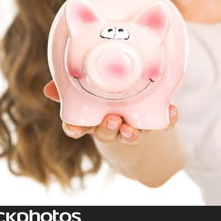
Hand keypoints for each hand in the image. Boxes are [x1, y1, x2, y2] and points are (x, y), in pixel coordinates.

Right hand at [42, 80, 178, 145]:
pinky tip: (172, 111)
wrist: (137, 122)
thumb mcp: (88, 96)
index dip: (76, 129)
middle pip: (107, 133)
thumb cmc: (107, 102)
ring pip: (131, 133)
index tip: (73, 129)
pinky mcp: (154, 122)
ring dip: (131, 132)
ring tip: (132, 127)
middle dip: (108, 129)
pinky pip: (163, 122)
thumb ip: (71, 90)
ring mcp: (134, 126)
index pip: (81, 127)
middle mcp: (113, 126)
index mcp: (95, 118)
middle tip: (112, 120)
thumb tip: (48, 88)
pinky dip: (168, 118)